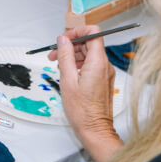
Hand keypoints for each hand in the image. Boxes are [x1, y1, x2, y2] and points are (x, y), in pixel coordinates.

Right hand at [48, 26, 122, 161]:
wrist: (95, 130)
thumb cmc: (82, 110)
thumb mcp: (67, 79)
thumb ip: (65, 56)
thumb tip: (63, 39)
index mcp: (98, 62)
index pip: (93, 32)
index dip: (77, 31)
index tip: (64, 38)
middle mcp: (105, 65)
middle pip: (89, 43)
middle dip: (70, 45)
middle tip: (54, 54)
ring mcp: (105, 73)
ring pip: (88, 54)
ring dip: (72, 55)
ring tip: (58, 64)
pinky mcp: (102, 80)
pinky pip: (90, 64)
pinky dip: (78, 64)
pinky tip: (67, 72)